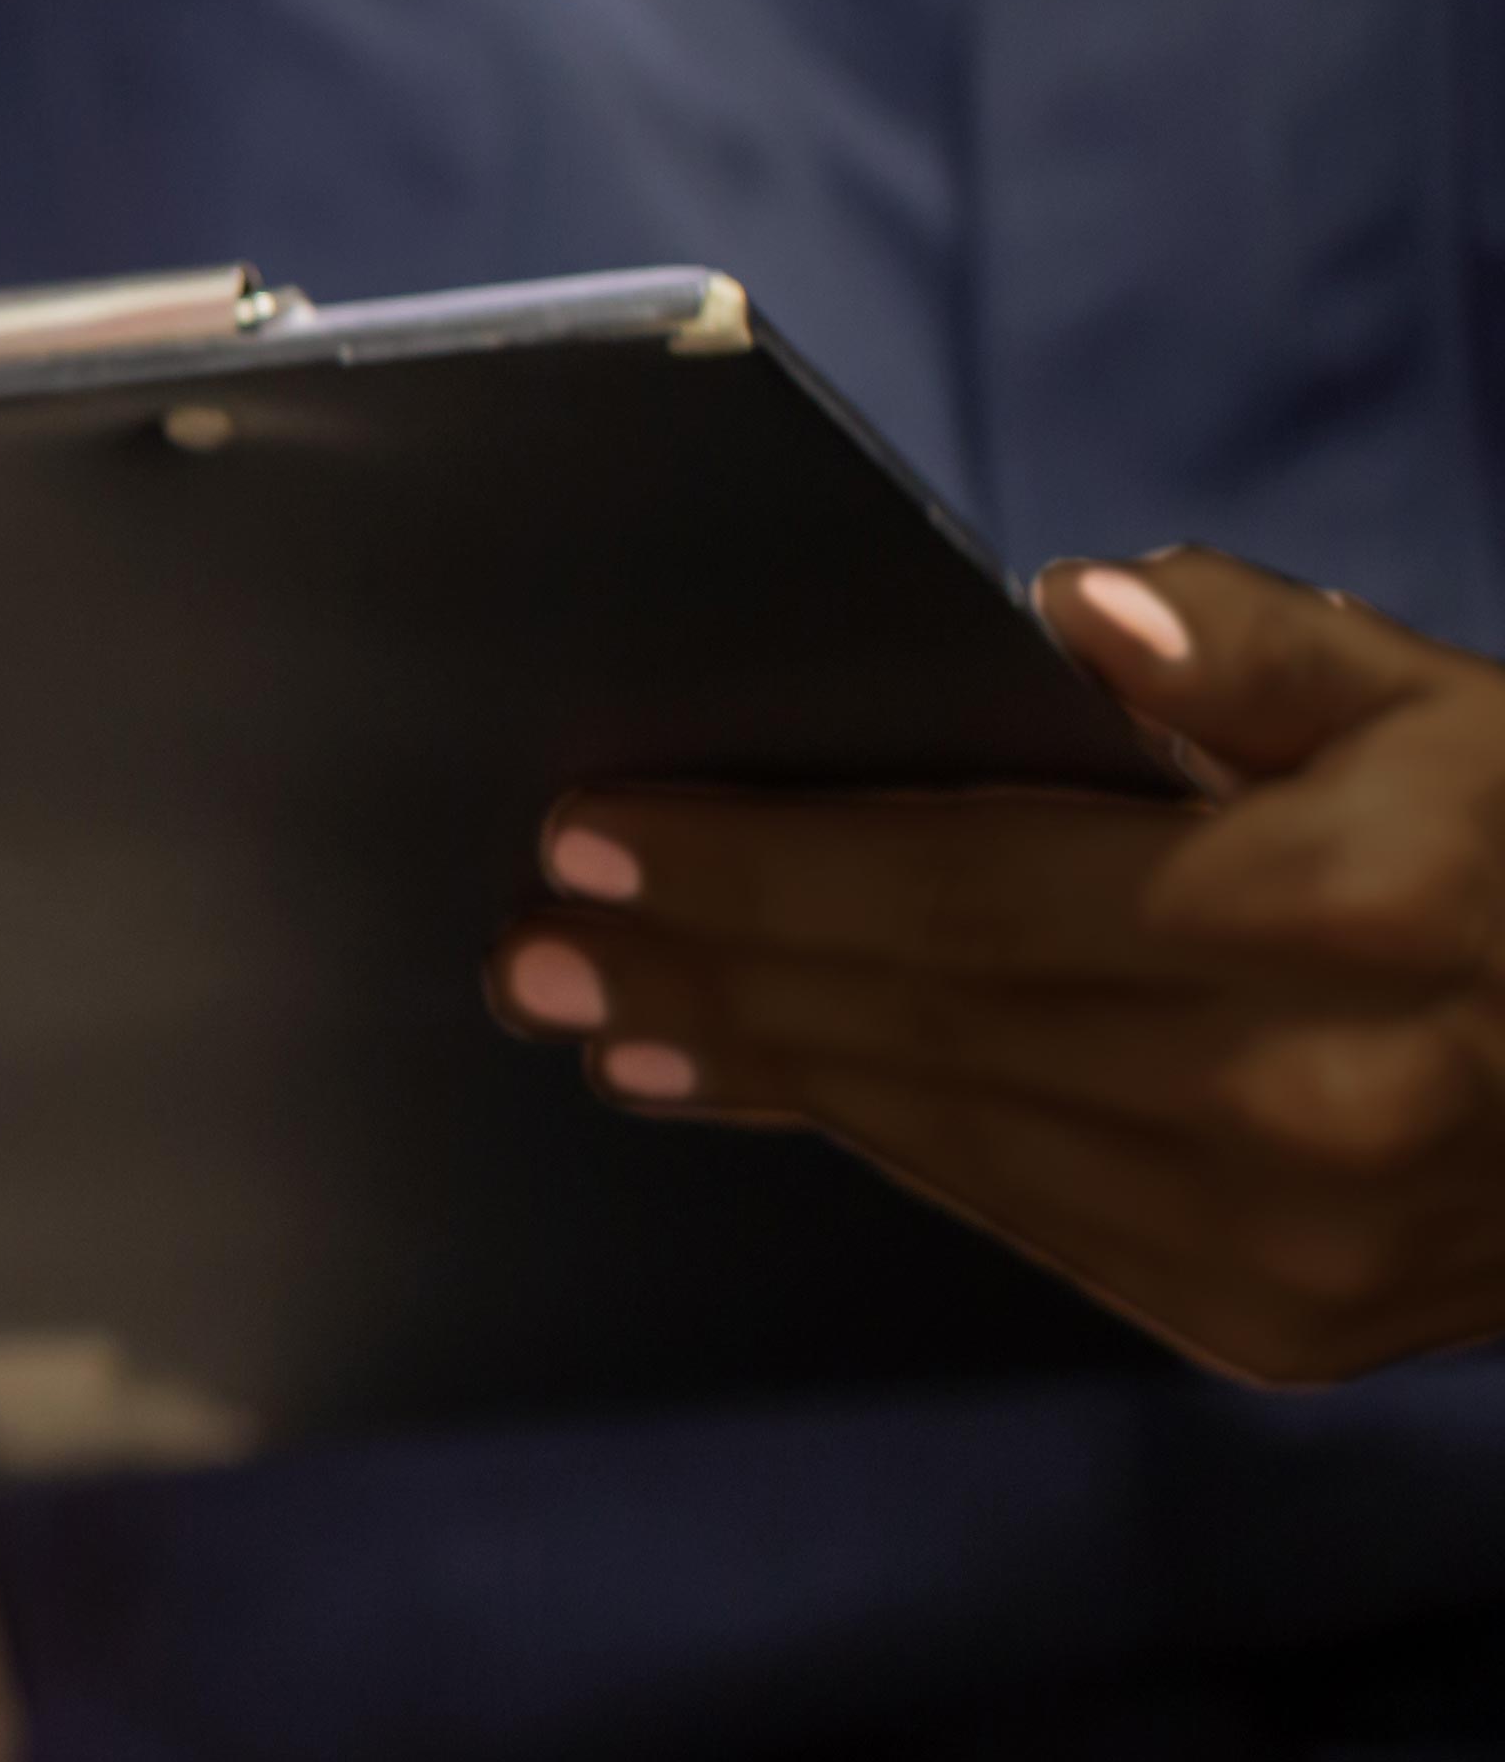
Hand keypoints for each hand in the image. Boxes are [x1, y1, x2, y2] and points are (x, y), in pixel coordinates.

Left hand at [491, 551, 1504, 1380]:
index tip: (594, 834)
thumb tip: (1079, 609)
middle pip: (929, 1023)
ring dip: (766, 1072)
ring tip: (607, 1015)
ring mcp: (1290, 1244)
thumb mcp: (1455, 709)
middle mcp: (1304, 1099)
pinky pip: (1025, 1220)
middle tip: (529, 944)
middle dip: (708, 978)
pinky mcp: (1276, 1332)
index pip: (968, 888)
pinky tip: (781, 1089)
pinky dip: (892, 1144)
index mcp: (1338, 916)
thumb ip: (1265, 649)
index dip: (764, 866)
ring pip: (955, 1135)